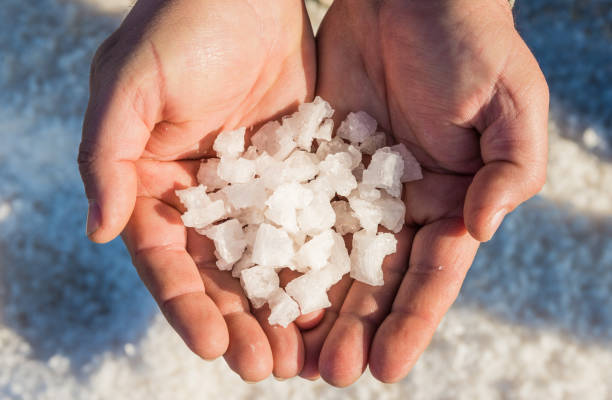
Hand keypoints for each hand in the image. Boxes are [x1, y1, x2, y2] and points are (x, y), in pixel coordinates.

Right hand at [78, 0, 315, 380]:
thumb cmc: (178, 27)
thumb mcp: (128, 85)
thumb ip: (107, 157)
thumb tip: (100, 232)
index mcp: (155, 187)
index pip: (167, 261)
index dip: (186, 307)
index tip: (212, 348)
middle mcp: (204, 201)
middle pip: (220, 276)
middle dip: (241, 325)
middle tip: (268, 368)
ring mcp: (254, 192)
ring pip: (268, 263)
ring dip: (283, 310)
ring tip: (306, 356)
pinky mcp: (298, 176)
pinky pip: (310, 227)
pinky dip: (320, 267)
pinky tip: (339, 301)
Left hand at [303, 0, 548, 384]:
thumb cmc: (472, 45)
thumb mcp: (511, 105)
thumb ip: (510, 170)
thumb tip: (480, 230)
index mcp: (450, 204)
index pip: (430, 277)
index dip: (410, 324)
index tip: (384, 367)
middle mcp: (399, 206)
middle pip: (374, 280)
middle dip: (353, 328)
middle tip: (324, 372)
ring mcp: (353, 187)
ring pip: (328, 255)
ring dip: (311, 302)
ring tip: (287, 347)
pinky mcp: (316, 160)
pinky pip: (293, 208)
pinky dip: (278, 246)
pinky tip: (256, 281)